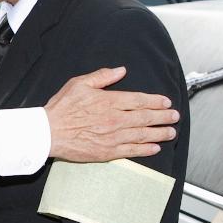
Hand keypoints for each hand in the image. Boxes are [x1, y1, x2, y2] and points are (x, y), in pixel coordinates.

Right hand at [45, 67, 177, 161]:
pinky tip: (155, 147)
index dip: (156, 101)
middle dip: (163, 117)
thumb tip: (120, 71)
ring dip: (159, 133)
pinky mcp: (106, 152)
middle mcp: (115, 119)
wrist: (47, 132)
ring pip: (142, 134)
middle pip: (146, 118)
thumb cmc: (61, 108)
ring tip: (170, 132)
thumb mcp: (79, 84)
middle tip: (174, 117)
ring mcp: (112, 137)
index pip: (140, 100)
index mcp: (109, 101)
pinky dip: (145, 149)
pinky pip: (131, 151)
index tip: (166, 102)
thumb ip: (102, 77)